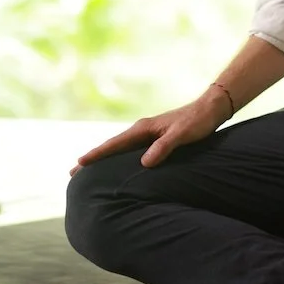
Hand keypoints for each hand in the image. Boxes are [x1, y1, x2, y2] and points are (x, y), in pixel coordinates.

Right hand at [70, 89, 231, 174]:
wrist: (211, 109)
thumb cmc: (197, 122)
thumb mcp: (181, 135)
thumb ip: (164, 147)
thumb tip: (144, 163)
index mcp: (144, 128)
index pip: (115, 144)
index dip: (97, 154)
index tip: (79, 164)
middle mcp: (142, 130)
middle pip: (113, 147)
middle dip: (94, 159)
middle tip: (72, 173)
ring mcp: (148, 134)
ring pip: (121, 149)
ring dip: (106, 160)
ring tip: (89, 172)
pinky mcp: (156, 139)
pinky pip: (132, 150)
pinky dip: (120, 159)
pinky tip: (120, 167)